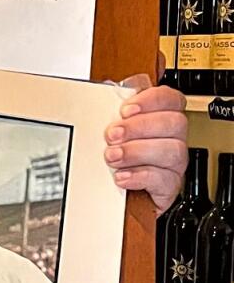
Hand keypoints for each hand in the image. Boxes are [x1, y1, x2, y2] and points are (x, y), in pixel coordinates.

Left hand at [105, 75, 186, 213]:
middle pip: (175, 123)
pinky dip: (141, 176)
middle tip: (112, 135)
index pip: (171, 98)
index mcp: (159, 118)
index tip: (126, 109)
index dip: (151, 100)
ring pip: (173, 150)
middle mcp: (171, 139)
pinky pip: (165, 179)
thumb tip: (110, 86)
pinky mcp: (167, 187)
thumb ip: (111, 105)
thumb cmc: (112, 157)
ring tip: (113, 157)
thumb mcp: (108, 127)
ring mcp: (172, 163)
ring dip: (138, 151)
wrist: (109, 195)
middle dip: (140, 127)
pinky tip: (122, 176)